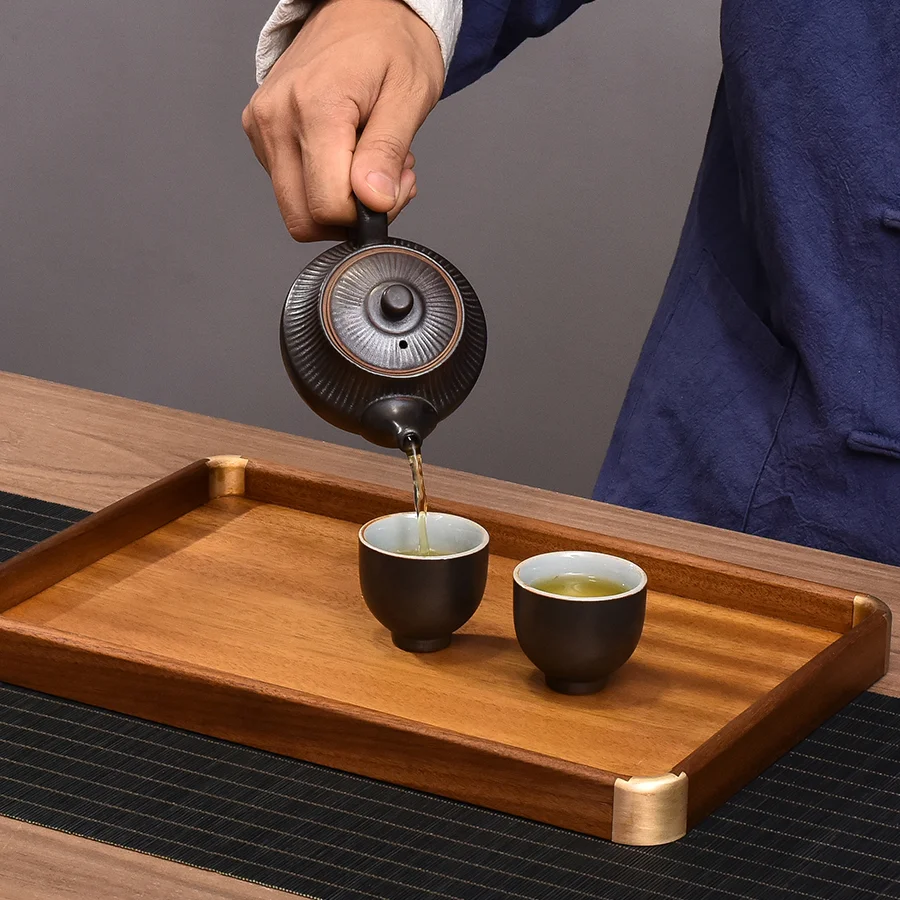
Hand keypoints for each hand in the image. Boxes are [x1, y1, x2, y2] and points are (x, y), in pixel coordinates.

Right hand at [242, 0, 444, 241]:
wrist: (363, 7)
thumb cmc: (391, 42)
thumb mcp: (409, 95)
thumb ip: (387, 153)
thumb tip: (373, 201)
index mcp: (314, 107)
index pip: (328, 205)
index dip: (367, 214)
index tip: (395, 187)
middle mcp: (277, 119)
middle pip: (303, 218)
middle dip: (351, 216)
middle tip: (386, 180)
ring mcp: (263, 128)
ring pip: (296, 209)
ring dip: (340, 203)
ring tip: (371, 160)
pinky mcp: (261, 135)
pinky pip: (291, 189)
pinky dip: (324, 187)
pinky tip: (350, 155)